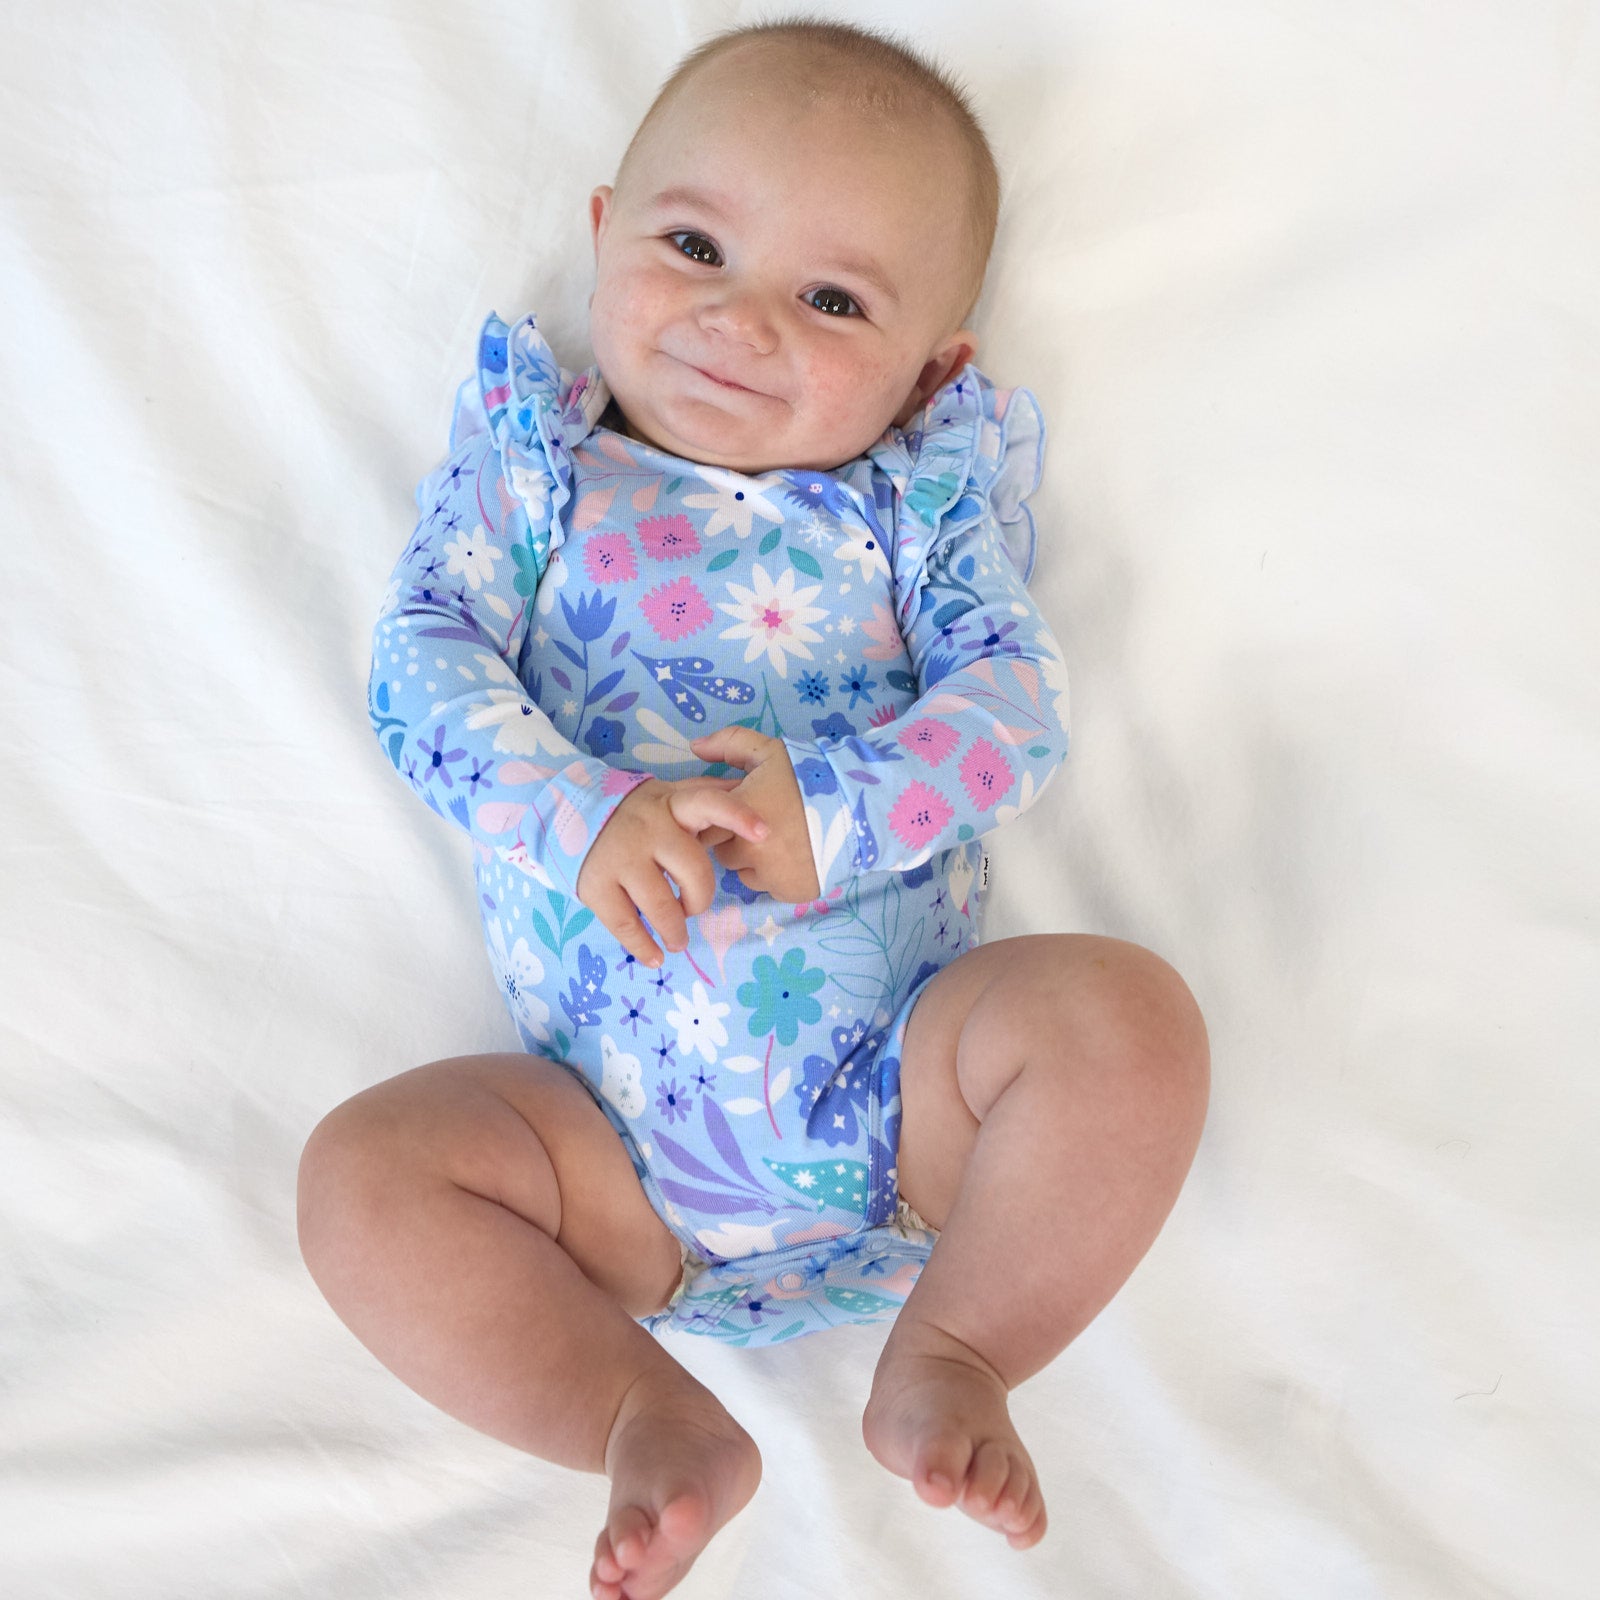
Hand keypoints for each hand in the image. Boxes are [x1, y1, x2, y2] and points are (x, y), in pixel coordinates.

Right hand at [576, 776, 767, 967]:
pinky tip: (655, 957)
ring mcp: (620, 858)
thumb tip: (748, 788)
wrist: (570, 815)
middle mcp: (647, 829)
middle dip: (701, 898)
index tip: (764, 833)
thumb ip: (705, 796)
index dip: (738, 816)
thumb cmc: (636, 813)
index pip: (708, 803)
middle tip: (693, 908)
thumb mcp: (668, 795)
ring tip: (678, 941)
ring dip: (676, 931)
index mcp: (671, 805)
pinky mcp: (596, 885)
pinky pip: (626, 925)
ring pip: (662, 906)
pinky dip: (644, 948)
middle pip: (693, 870)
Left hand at [687, 727, 820, 903]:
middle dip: (737, 843)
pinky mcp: (790, 892)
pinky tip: (799, 857)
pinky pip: (773, 888)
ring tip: (784, 842)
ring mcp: (770, 875)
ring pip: (747, 875)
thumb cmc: (810, 775)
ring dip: (757, 864)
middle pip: (724, 855)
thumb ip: (729, 744)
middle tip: (766, 826)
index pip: (704, 829)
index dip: (719, 822)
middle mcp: (748, 849)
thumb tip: (695, 746)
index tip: (737, 816)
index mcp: (737, 814)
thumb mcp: (770, 750)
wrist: (860, 804)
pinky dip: (781, 877)